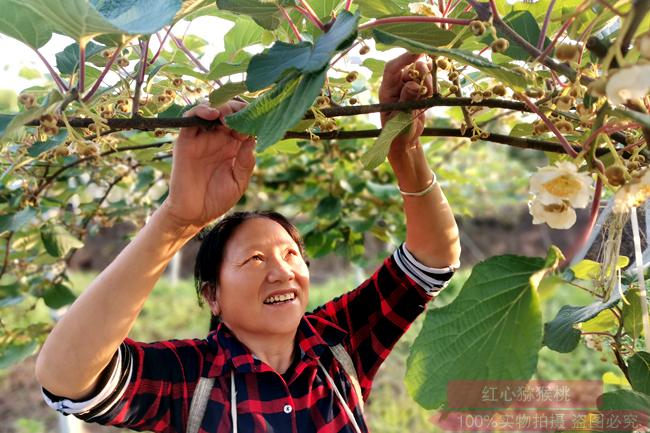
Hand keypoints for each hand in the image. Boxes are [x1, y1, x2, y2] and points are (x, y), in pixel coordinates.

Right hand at [160, 102, 255, 229]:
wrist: (193, 213)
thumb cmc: (217, 199)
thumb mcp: (238, 182)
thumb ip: (246, 163)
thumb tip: (253, 140)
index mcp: (234, 147)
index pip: (244, 123)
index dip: (252, 118)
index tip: (261, 117)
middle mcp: (218, 139)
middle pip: (229, 112)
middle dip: (239, 108)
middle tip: (246, 113)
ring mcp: (202, 138)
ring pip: (211, 110)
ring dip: (222, 107)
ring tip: (229, 115)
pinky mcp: (186, 140)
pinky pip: (191, 118)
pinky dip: (201, 110)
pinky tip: (214, 114)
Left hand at [378, 52, 433, 155]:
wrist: (405, 140)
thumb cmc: (397, 132)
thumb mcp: (400, 119)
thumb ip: (406, 101)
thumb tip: (413, 85)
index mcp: (387, 90)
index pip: (392, 68)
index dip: (404, 58)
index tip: (418, 51)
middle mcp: (397, 84)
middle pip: (411, 67)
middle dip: (422, 73)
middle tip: (428, 88)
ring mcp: (408, 86)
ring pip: (422, 73)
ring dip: (428, 83)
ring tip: (426, 100)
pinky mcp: (419, 90)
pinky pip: (429, 82)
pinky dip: (432, 89)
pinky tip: (427, 102)